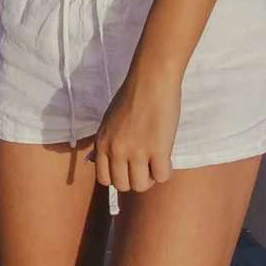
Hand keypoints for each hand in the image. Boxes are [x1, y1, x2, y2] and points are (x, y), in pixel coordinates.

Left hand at [89, 68, 180, 195]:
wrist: (151, 80)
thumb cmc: (132, 97)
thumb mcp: (109, 122)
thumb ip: (107, 143)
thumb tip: (99, 162)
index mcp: (102, 143)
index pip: (104, 180)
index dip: (118, 177)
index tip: (128, 168)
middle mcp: (116, 150)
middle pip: (122, 186)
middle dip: (135, 179)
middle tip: (145, 165)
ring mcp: (137, 151)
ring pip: (141, 186)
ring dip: (150, 178)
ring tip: (156, 162)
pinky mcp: (158, 150)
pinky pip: (162, 177)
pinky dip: (166, 172)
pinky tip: (166, 159)